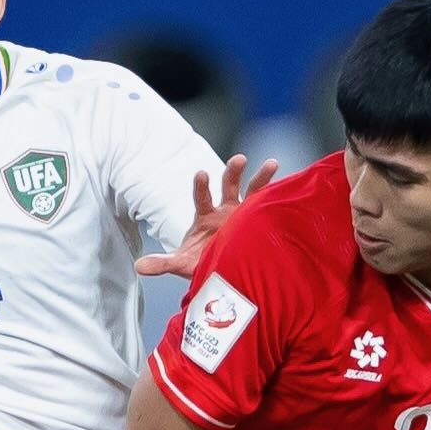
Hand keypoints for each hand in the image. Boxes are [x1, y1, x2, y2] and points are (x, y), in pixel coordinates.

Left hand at [137, 155, 280, 279]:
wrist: (223, 271)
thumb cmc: (200, 263)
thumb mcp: (182, 263)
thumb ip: (163, 263)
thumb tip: (140, 267)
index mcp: (205, 216)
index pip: (201, 197)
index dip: (202, 186)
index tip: (202, 173)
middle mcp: (225, 210)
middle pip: (229, 186)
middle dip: (233, 172)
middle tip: (240, 159)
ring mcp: (244, 214)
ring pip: (253, 191)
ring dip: (262, 178)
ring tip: (273, 164)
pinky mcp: (260, 222)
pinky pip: (270, 206)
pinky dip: (279, 197)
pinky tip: (291, 187)